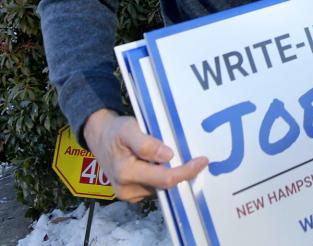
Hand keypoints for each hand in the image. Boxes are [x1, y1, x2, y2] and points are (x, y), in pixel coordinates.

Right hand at [83, 108, 207, 202]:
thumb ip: (146, 144)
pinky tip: (166, 163)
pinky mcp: (132, 193)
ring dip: (172, 173)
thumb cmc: (115, 131)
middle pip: (164, 185)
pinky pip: (154, 187)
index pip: (164, 178)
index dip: (186, 171)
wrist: (99, 136)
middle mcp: (127, 189)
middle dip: (182, 173)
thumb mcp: (129, 129)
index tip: (202, 161)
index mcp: (126, 173)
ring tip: (180, 157)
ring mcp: (129, 194)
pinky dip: (163, 176)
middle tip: (197, 158)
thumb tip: (168, 155)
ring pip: (160, 187)